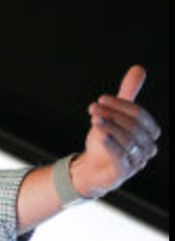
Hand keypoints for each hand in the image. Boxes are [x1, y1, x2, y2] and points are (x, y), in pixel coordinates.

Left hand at [72, 65, 161, 197]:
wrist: (92, 168)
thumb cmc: (107, 141)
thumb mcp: (115, 116)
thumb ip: (127, 95)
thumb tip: (138, 68)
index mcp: (150, 132)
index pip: (139, 115)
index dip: (121, 105)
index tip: (101, 99)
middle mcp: (148, 147)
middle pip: (133, 127)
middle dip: (113, 115)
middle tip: (93, 108)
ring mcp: (138, 161)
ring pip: (127, 140)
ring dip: (109, 127)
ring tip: (94, 119)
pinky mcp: (124, 172)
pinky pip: (120, 156)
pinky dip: (110, 144)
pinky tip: (100, 135)